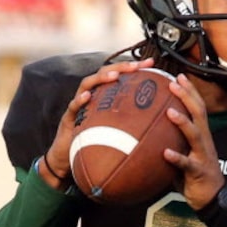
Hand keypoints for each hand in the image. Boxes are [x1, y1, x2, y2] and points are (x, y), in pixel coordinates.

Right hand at [40, 59, 155, 188]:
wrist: (68, 162)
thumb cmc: (93, 148)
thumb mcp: (117, 138)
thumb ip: (132, 130)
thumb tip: (159, 131)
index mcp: (103, 99)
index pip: (119, 78)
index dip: (134, 69)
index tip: (152, 64)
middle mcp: (91, 97)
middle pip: (104, 74)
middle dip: (120, 68)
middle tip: (136, 66)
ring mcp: (78, 106)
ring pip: (87, 84)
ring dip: (101, 78)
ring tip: (114, 76)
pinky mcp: (67, 118)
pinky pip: (73, 107)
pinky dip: (79, 100)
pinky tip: (87, 97)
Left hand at [164, 73, 225, 211]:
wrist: (212, 197)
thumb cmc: (194, 174)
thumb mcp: (183, 153)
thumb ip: (170, 141)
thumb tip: (146, 132)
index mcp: (201, 135)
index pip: (197, 107)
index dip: (190, 91)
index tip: (178, 76)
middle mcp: (204, 141)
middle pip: (198, 113)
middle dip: (187, 96)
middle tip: (173, 83)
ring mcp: (202, 155)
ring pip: (195, 134)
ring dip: (183, 122)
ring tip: (170, 112)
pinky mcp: (199, 171)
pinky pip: (187, 164)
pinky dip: (177, 158)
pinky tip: (165, 153)